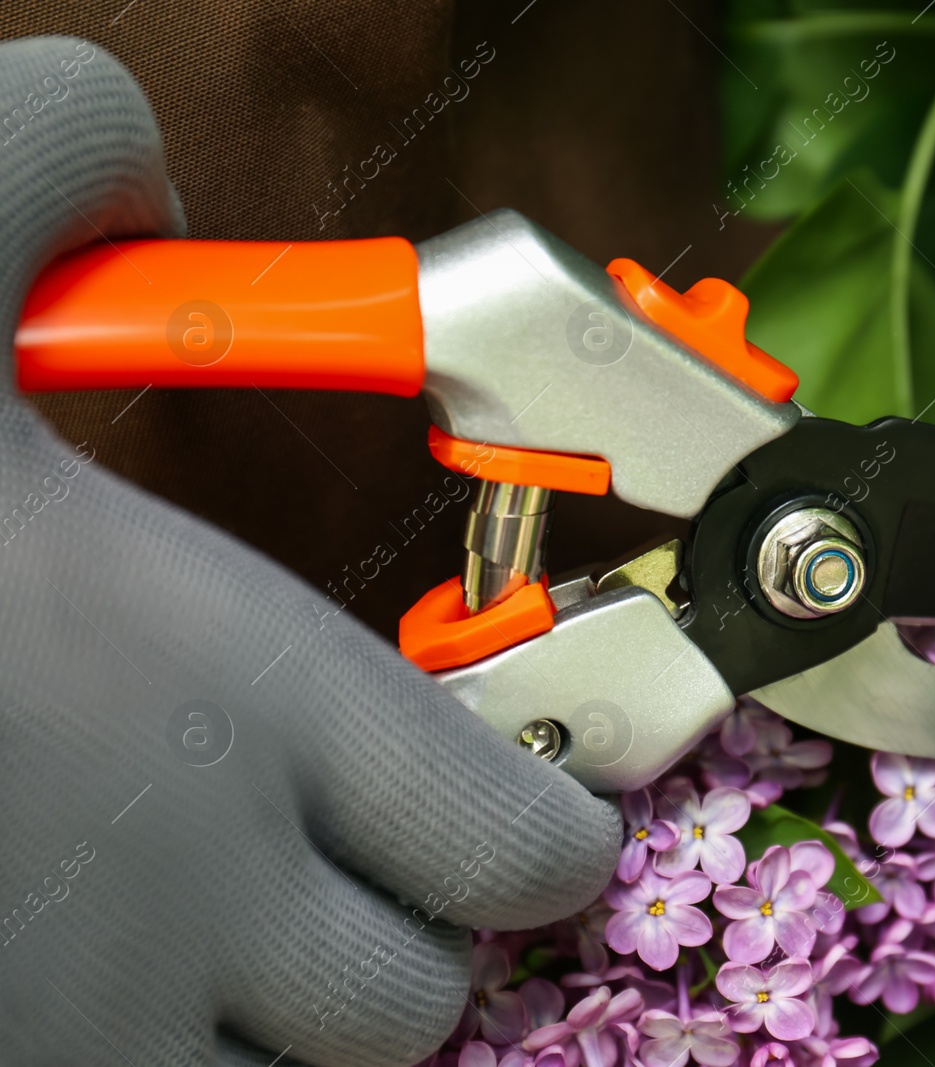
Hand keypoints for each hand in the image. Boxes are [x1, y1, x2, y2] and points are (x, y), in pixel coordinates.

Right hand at [0, 36, 618, 1066]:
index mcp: (234, 701)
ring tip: (193, 930)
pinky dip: (144, 1063)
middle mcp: (181, 905)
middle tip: (332, 864)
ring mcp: (65, 1041)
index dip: (537, 835)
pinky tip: (75, 973)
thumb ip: (50, 164)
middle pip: (408, 1002)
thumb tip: (148, 163)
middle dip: (398, 938)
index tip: (521, 808)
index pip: (518, 848)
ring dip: (272, 1029)